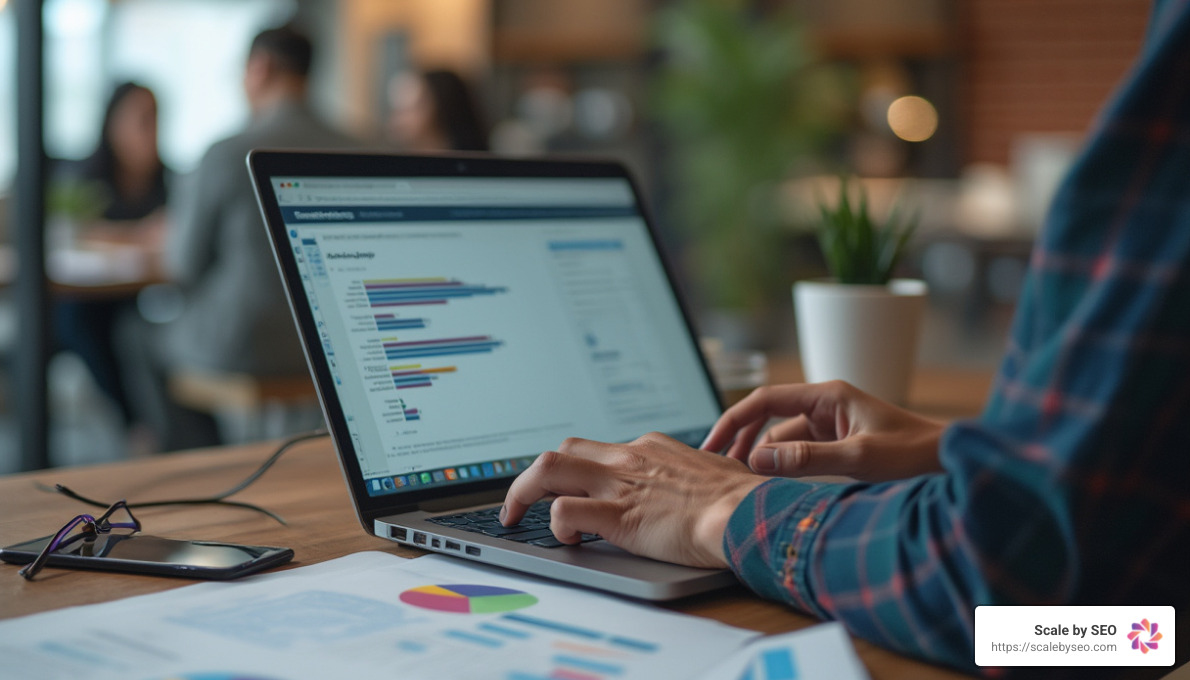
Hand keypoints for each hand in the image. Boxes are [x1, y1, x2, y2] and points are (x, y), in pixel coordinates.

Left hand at [501, 433, 766, 568]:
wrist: (746, 512)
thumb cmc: (739, 499)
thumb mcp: (709, 472)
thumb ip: (688, 474)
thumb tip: (695, 484)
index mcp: (649, 448)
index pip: (595, 449)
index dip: (574, 471)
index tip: (566, 488)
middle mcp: (627, 459)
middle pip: (561, 450)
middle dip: (532, 476)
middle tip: (521, 501)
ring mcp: (619, 485)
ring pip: (547, 468)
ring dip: (522, 492)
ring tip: (515, 517)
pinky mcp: (616, 516)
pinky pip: (563, 510)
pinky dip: (555, 525)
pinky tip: (569, 540)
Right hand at [701, 381, 943, 481]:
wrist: (950, 461)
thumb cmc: (914, 453)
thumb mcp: (858, 457)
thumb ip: (806, 458)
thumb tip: (757, 460)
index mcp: (827, 395)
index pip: (765, 400)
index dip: (733, 421)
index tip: (711, 446)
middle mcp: (825, 405)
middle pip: (767, 417)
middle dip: (740, 439)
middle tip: (716, 467)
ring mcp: (831, 424)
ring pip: (781, 438)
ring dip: (761, 456)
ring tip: (738, 481)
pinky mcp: (838, 444)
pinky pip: (798, 451)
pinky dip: (781, 466)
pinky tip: (770, 485)